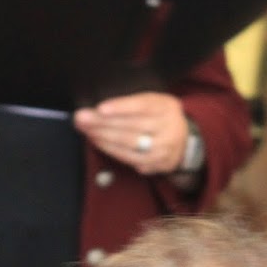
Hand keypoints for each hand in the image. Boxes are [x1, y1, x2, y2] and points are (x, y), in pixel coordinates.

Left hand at [74, 91, 189, 175]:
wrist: (184, 140)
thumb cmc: (160, 116)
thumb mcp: (154, 102)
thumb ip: (132, 102)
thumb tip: (99, 107)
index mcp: (166, 107)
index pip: (142, 105)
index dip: (120, 107)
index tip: (100, 109)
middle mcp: (168, 128)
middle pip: (131, 126)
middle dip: (102, 123)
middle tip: (82, 118)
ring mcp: (163, 148)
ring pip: (129, 144)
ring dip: (103, 137)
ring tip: (86, 130)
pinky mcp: (156, 164)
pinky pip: (129, 158)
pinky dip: (110, 150)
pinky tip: (98, 142)